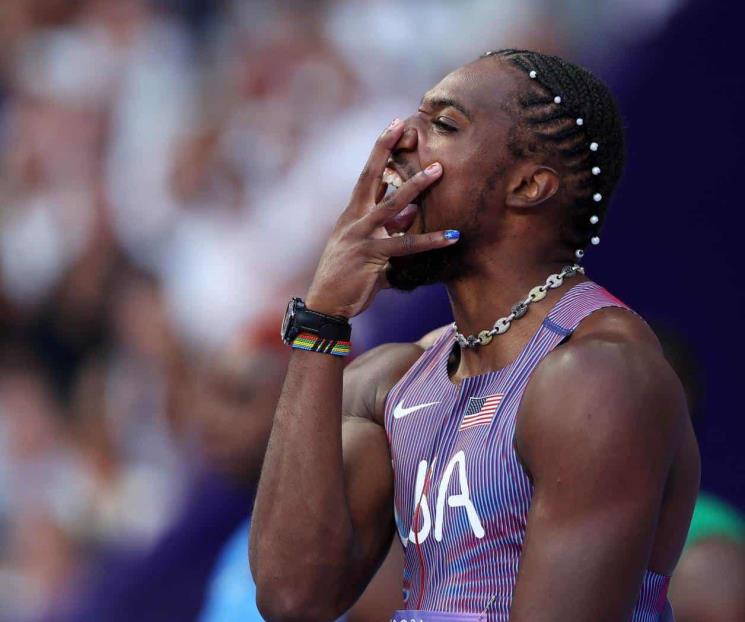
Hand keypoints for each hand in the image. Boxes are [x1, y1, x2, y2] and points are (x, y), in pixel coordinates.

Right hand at [305, 118, 459, 318]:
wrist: (326, 304)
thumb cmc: (347, 277)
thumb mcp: (369, 248)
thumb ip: (390, 229)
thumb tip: (412, 211)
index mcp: (352, 214)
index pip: (368, 176)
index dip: (380, 150)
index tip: (393, 125)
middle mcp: (354, 219)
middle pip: (370, 176)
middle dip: (385, 148)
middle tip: (403, 124)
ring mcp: (361, 235)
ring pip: (391, 204)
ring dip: (416, 186)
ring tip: (439, 170)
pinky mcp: (370, 255)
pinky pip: (405, 245)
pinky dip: (431, 241)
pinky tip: (452, 236)